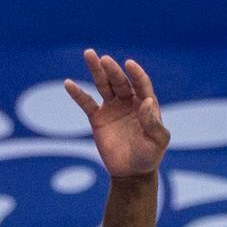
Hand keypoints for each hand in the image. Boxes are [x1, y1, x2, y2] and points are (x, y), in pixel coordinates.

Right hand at [64, 49, 170, 177]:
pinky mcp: (98, 118)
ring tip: (89, 54)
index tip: (129, 64)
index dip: (136, 74)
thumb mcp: (158, 141)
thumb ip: (153, 123)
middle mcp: (129, 101)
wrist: (131, 172)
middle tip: (104, 59)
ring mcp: (112, 108)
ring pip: (103, 85)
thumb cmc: (149, 155)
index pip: (141, 83)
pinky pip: (87, 103)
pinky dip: (77, 94)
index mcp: (145, 103)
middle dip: (112, 70)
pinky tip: (68, 83)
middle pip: (119, 81)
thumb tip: (147, 102)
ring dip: (97, 71)